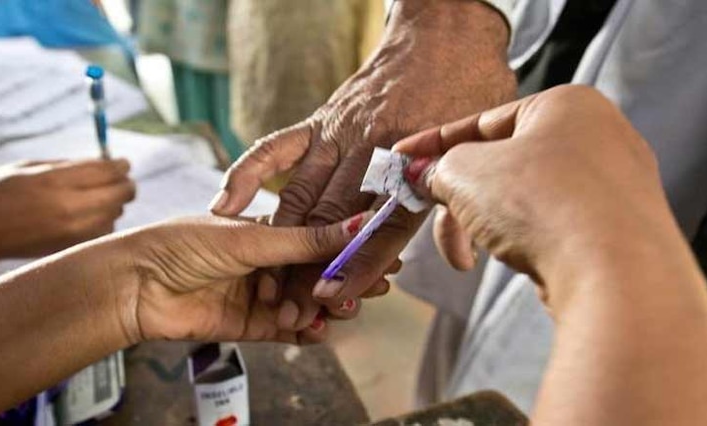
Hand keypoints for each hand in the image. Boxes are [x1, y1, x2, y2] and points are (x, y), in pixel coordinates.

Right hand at [0, 159, 135, 259]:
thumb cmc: (2, 192)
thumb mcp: (30, 168)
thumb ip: (69, 165)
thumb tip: (105, 163)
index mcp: (56, 181)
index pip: (108, 171)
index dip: (121, 165)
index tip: (123, 164)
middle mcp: (71, 207)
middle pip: (121, 193)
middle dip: (125, 183)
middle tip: (121, 180)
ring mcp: (75, 231)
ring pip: (117, 213)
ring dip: (114, 203)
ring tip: (99, 198)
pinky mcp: (74, 247)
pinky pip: (105, 231)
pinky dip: (104, 221)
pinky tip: (89, 217)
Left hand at [120, 213, 371, 344]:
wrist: (136, 286)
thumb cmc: (183, 245)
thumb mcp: (251, 238)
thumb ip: (305, 240)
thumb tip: (356, 224)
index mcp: (269, 231)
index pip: (319, 239)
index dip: (348, 247)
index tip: (378, 250)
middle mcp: (269, 263)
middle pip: (319, 274)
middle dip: (346, 280)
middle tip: (377, 285)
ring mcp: (262, 295)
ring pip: (307, 303)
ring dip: (329, 307)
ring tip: (347, 308)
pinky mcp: (252, 325)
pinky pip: (288, 331)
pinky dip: (307, 332)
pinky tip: (323, 331)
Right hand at [210, 0, 515, 328]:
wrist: (444, 34)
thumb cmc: (466, 87)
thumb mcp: (479, 147)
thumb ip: (459, 209)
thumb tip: (459, 262)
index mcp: (413, 162)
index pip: (382, 228)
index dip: (358, 267)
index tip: (336, 298)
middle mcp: (369, 151)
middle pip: (333, 220)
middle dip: (311, 266)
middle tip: (292, 304)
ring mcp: (339, 135)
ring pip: (302, 195)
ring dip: (280, 239)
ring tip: (264, 277)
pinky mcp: (320, 119)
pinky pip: (275, 147)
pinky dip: (247, 173)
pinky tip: (226, 203)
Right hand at [394, 85, 671, 306]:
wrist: (615, 274)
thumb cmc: (539, 203)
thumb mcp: (467, 173)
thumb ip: (439, 167)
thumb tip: (427, 176)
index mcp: (566, 105)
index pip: (482, 121)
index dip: (433, 145)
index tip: (400, 162)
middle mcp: (598, 136)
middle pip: (503, 165)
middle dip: (460, 200)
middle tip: (435, 226)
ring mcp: (613, 184)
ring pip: (524, 198)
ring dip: (485, 224)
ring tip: (468, 257)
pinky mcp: (618, 228)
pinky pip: (553, 223)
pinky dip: (522, 238)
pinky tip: (515, 259)